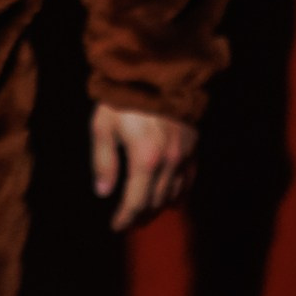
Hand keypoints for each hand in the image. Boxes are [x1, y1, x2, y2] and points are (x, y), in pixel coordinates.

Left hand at [90, 105, 195, 231]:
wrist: (157, 69)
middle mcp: (168, 161)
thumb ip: (103, 162)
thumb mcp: (103, 126)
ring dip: (159, 207)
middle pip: (155, 202)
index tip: (116, 226)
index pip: (135, 202)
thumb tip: (103, 192)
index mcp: (144, 159)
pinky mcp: (193, 145)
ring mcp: (183, 154)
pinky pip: (189, 178)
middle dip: (141, 215)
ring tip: (146, 213)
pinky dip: (180, 193)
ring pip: (173, 193)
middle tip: (129, 223)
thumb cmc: (123, 96)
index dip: (125, 218)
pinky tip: (173, 202)